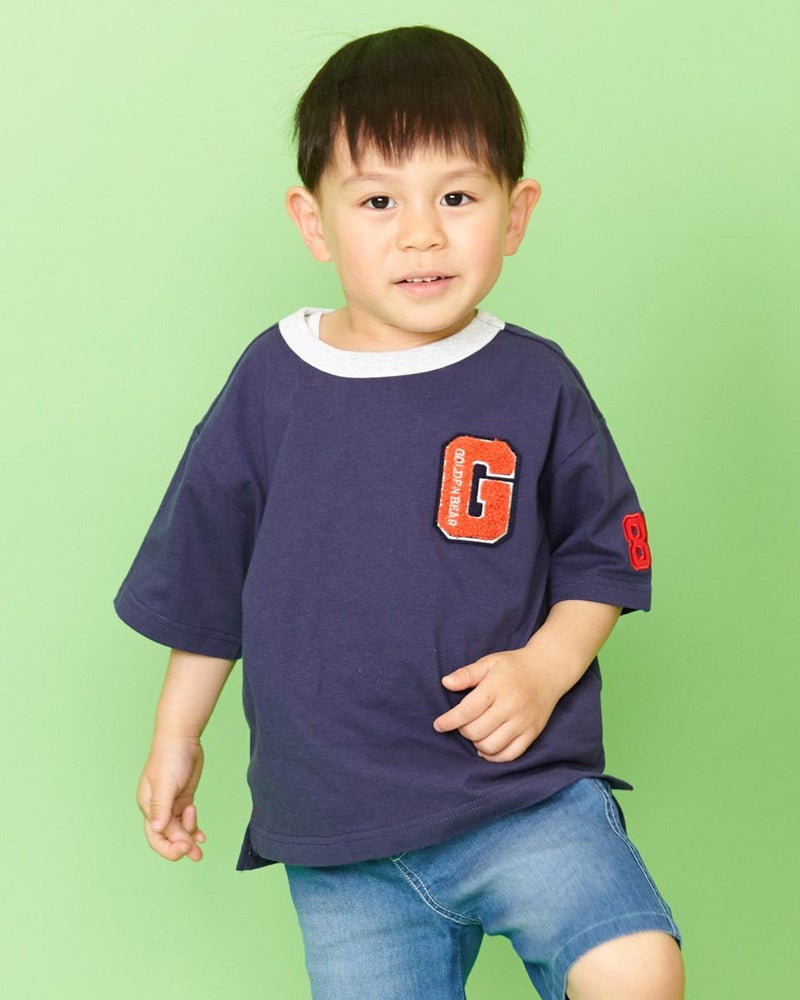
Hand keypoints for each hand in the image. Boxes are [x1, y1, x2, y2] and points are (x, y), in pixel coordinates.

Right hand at [137, 737, 206, 860]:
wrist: (182, 738)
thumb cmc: (169, 758)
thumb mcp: (165, 783)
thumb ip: (161, 807)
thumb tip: (156, 828)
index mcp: (148, 806)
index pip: (155, 836)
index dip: (168, 847)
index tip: (185, 848)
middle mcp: (158, 809)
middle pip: (168, 836)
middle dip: (181, 846)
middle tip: (197, 853)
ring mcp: (172, 804)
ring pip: (179, 830)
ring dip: (189, 839)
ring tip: (201, 844)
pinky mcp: (183, 799)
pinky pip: (187, 820)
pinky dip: (194, 828)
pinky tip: (202, 836)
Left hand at [433, 648, 560, 762]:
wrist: (548, 670)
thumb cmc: (513, 666)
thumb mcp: (489, 663)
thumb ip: (467, 674)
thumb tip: (446, 683)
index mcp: (497, 687)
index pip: (468, 710)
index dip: (449, 721)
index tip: (438, 725)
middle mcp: (511, 707)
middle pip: (477, 732)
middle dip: (463, 731)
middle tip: (463, 724)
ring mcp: (523, 722)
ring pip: (492, 746)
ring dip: (477, 744)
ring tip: (476, 733)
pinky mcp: (533, 733)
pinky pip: (510, 755)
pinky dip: (494, 756)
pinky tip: (487, 748)